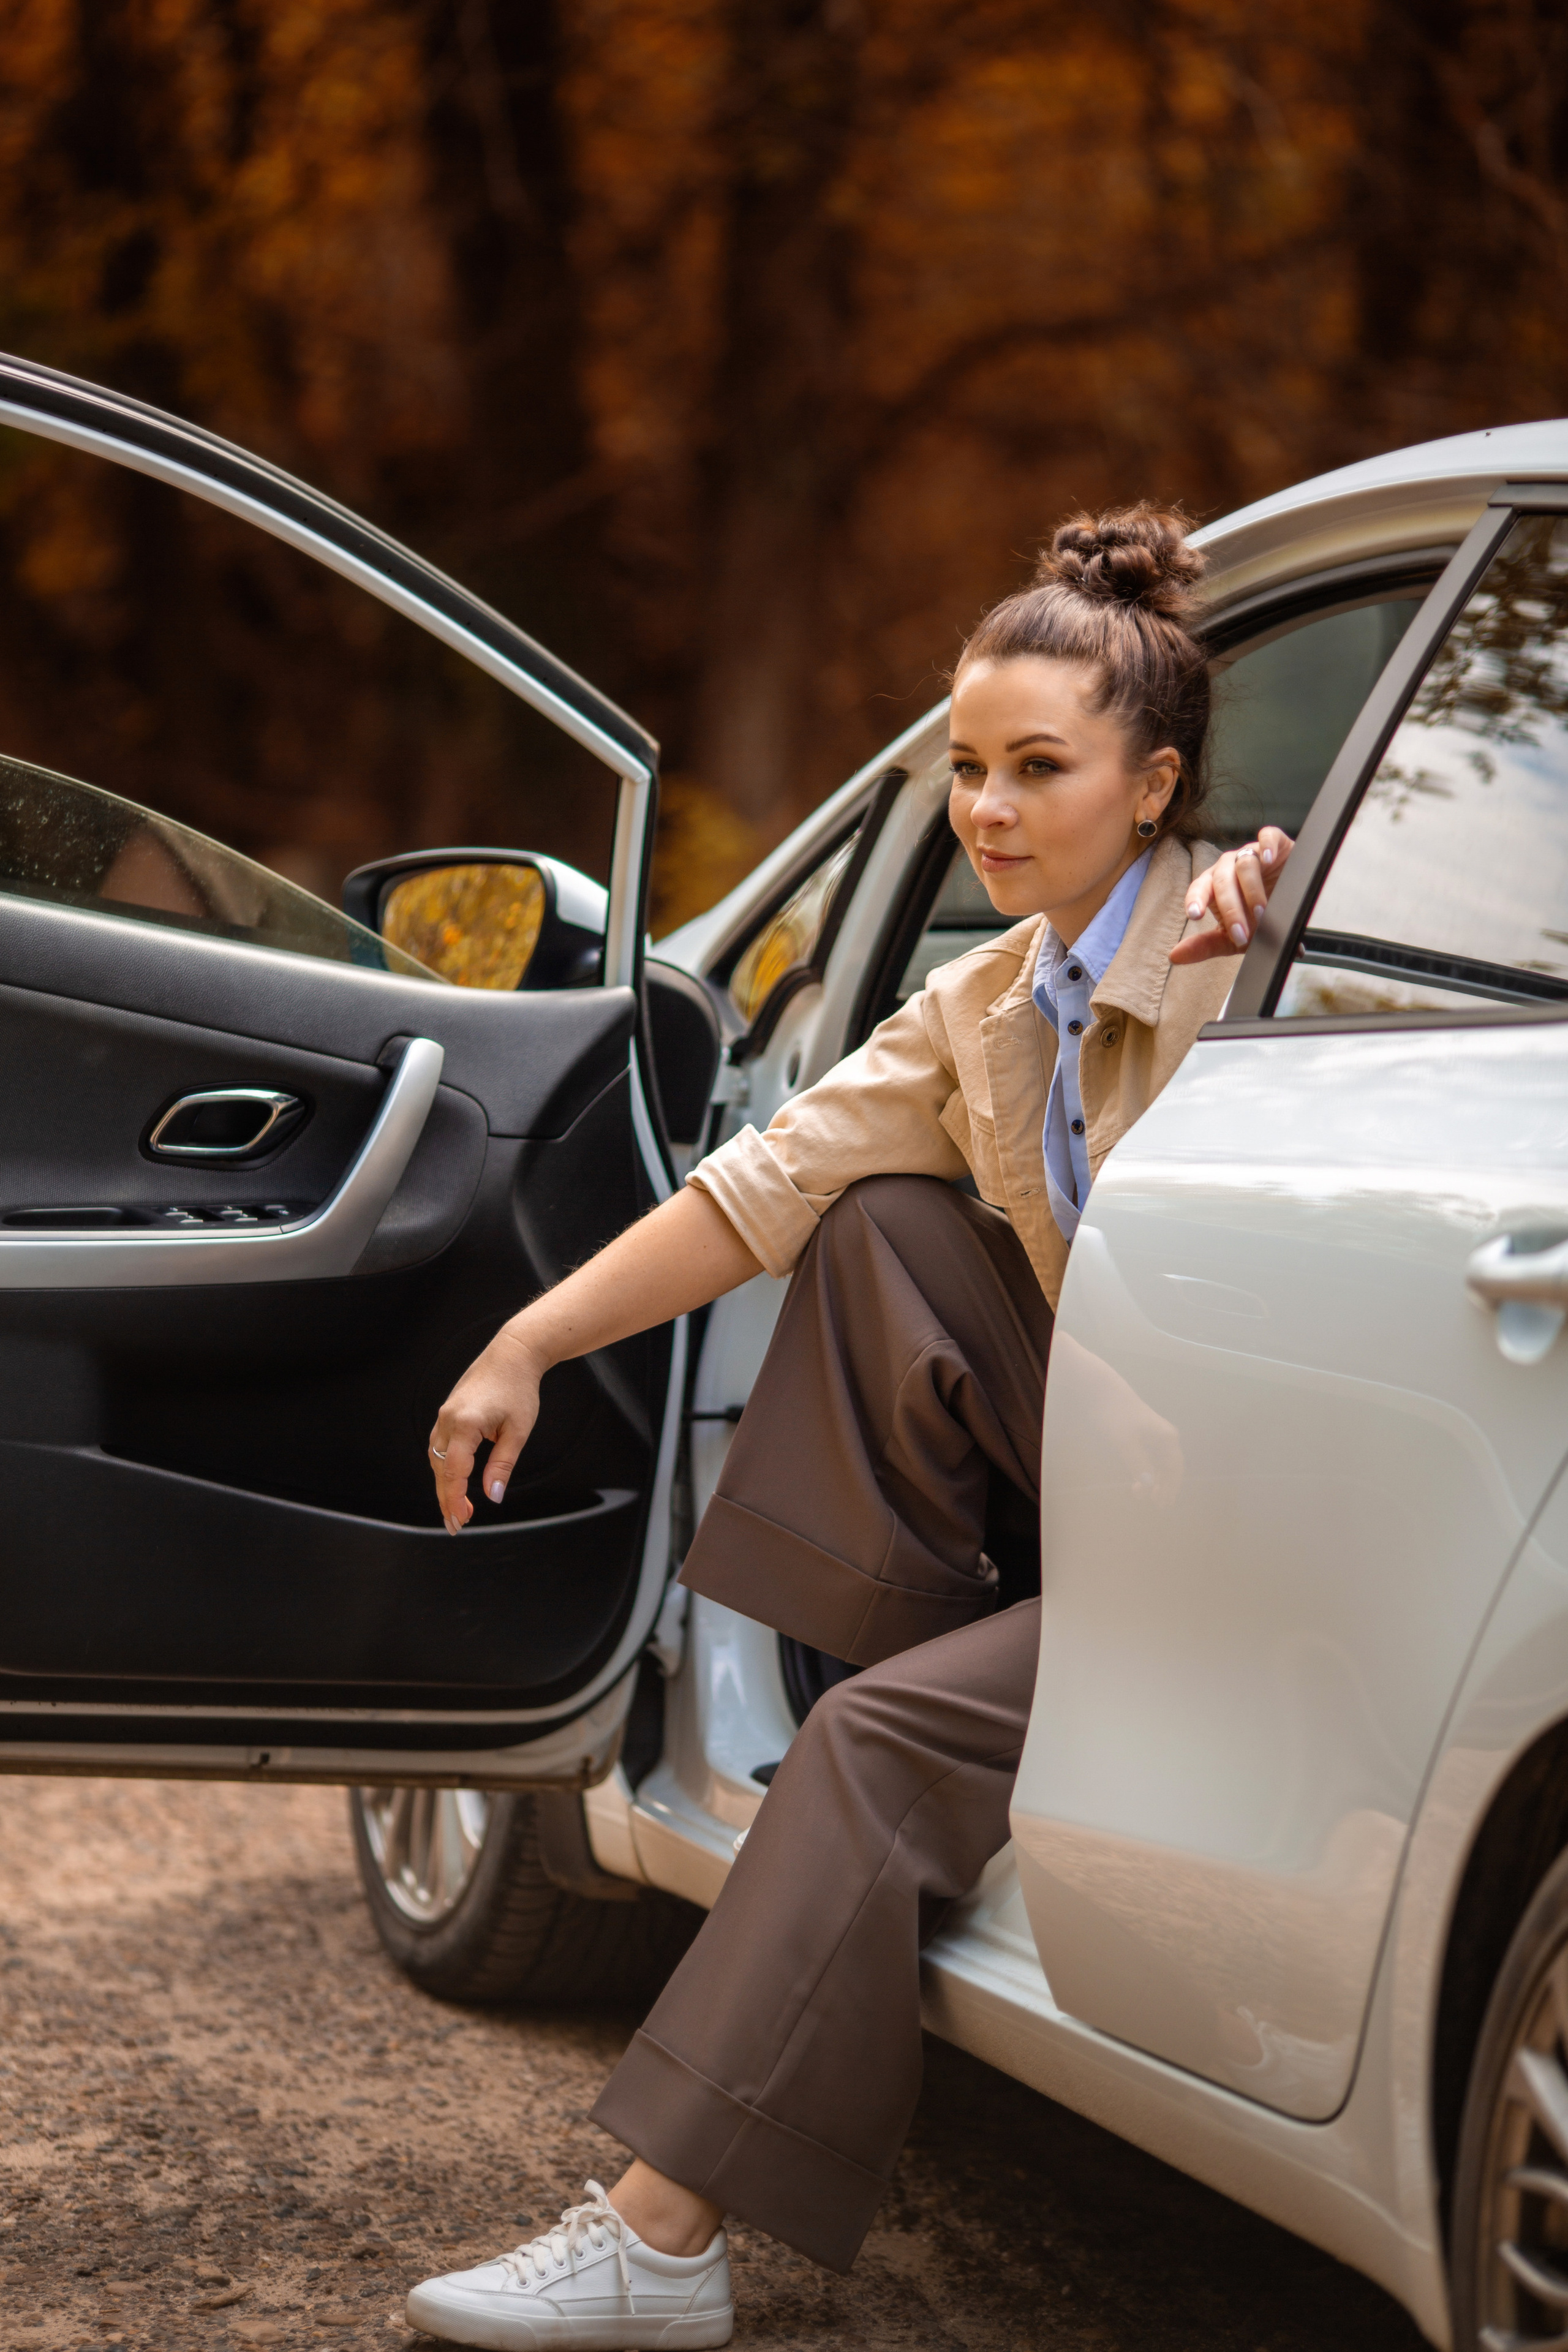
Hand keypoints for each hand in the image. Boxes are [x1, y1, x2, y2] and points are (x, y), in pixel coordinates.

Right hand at [428, 1322, 545, 1533]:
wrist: (512, 1354)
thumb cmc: (519, 1389)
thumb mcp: (518, 1431)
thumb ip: (503, 1464)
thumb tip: (493, 1496)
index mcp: (465, 1424)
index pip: (454, 1472)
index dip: (454, 1499)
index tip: (459, 1521)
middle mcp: (448, 1420)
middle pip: (440, 1469)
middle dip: (447, 1499)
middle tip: (457, 1525)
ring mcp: (444, 1416)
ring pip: (436, 1459)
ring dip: (445, 1485)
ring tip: (458, 1509)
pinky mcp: (447, 1414)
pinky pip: (439, 1446)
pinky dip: (445, 1467)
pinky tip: (455, 1481)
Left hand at [1050, 1331, 1183, 1505]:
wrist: (1101, 1390)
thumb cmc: (1115, 1414)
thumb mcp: (1126, 1442)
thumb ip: (1138, 1464)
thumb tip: (1148, 1486)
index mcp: (1167, 1437)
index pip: (1175, 1468)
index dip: (1171, 1487)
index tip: (1162, 1503)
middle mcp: (1163, 1436)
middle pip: (1169, 1467)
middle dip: (1163, 1486)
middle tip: (1156, 1504)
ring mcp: (1152, 1434)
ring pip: (1158, 1462)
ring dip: (1153, 1480)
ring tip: (1144, 1495)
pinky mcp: (1139, 1432)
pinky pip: (1148, 1456)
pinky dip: (1145, 1470)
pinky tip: (1138, 1479)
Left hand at [1167, 825, 1292, 964]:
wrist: (1291, 903)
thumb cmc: (1257, 918)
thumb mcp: (1232, 938)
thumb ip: (1205, 945)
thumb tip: (1175, 956)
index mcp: (1213, 885)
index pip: (1199, 889)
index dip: (1196, 899)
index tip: (1195, 915)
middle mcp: (1229, 866)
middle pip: (1222, 881)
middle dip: (1231, 910)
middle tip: (1242, 934)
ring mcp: (1251, 852)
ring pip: (1245, 863)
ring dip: (1252, 889)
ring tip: (1262, 912)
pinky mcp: (1275, 844)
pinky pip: (1268, 836)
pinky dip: (1267, 845)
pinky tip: (1268, 859)